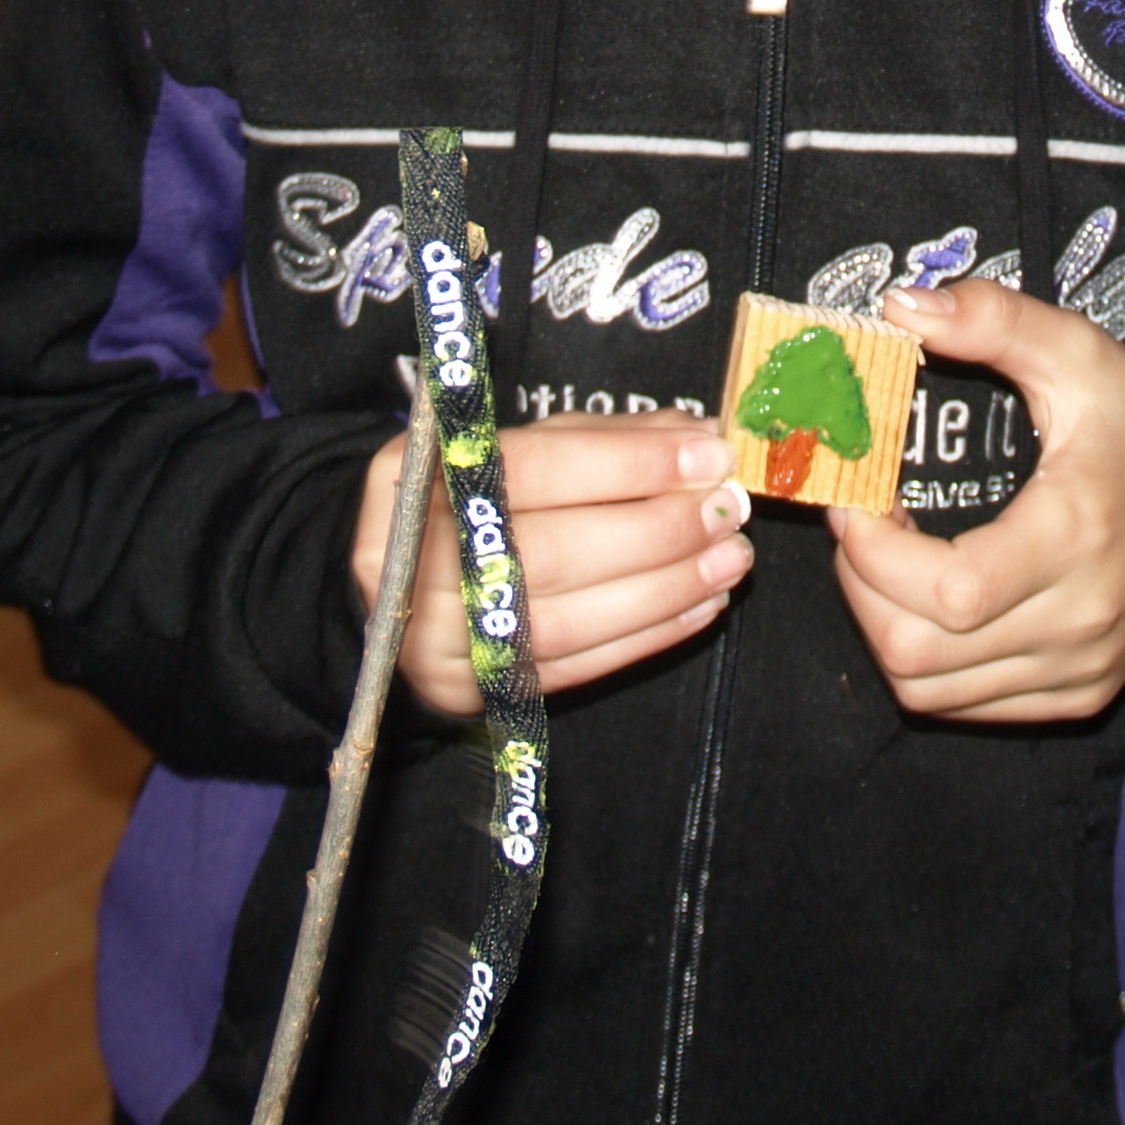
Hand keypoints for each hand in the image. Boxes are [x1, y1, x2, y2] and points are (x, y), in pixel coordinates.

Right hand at [354, 409, 752, 714]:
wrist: (395, 579)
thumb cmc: (474, 497)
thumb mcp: (524, 446)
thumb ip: (606, 439)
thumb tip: (696, 434)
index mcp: (415, 474)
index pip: (536, 467)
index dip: (629, 464)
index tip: (709, 454)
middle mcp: (412, 560)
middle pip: (553, 552)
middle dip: (659, 532)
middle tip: (729, 512)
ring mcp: (436, 637)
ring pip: (567, 622)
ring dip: (665, 591)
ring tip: (729, 560)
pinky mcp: (468, 689)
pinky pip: (570, 669)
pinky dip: (645, 637)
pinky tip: (699, 607)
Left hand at [829, 281, 1124, 722]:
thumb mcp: (1078, 354)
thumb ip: (994, 320)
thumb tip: (900, 305)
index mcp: (1076, 537)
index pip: (950, 590)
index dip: (874, 552)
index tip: (856, 498)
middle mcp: (1079, 621)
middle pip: (920, 653)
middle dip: (860, 587)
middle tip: (860, 523)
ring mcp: (1078, 669)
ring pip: (929, 690)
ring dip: (881, 623)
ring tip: (888, 557)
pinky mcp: (1075, 695)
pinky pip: (962, 706)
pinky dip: (922, 658)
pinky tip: (927, 595)